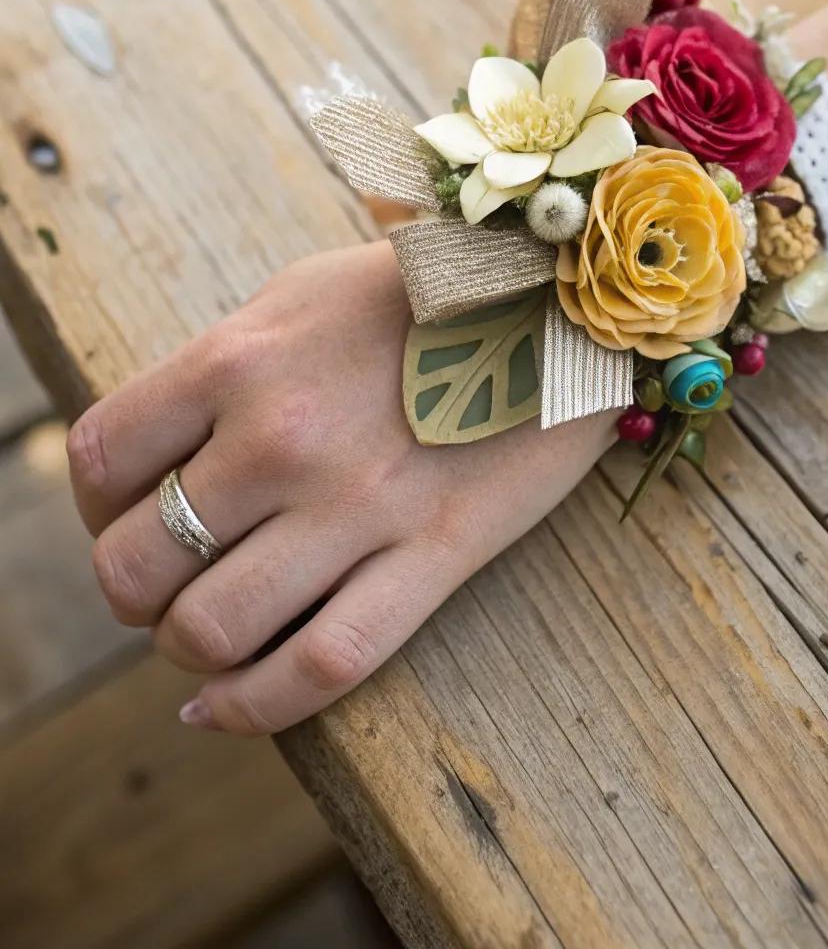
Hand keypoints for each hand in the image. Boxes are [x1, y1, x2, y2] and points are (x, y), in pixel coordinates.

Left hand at [68, 241, 613, 734]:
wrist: (565, 298)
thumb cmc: (424, 290)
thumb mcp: (301, 295)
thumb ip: (219, 368)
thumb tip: (157, 451)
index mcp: (238, 359)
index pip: (98, 460)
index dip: (91, 504)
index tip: (122, 510)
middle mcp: (282, 438)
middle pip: (135, 564)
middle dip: (130, 590)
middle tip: (163, 580)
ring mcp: (357, 506)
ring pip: (210, 630)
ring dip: (184, 647)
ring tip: (204, 628)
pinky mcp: (434, 556)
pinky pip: (319, 667)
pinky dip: (250, 708)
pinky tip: (221, 704)